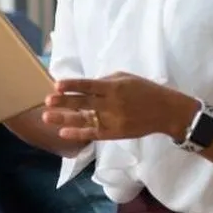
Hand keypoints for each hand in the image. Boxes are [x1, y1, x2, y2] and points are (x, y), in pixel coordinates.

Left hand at [42, 72, 196, 142]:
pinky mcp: (115, 133)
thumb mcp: (126, 77)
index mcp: (114, 87)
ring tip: (47, 117)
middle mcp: (112, 104)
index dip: (72, 85)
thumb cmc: (144, 90)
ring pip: (84, 120)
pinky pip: (93, 133)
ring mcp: (112, 120)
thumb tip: (82, 85)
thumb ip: (104, 81)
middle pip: (83, 103)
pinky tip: (63, 133)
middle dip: (64, 102)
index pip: (89, 85)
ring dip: (64, 119)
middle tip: (47, 101)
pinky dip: (78, 134)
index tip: (57, 85)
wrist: (166, 111)